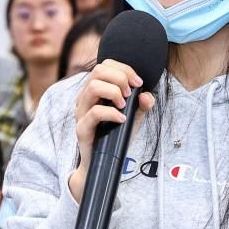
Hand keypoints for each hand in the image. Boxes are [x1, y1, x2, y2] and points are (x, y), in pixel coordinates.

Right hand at [68, 59, 155, 201]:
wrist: (104, 163)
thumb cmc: (116, 136)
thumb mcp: (135, 117)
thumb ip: (143, 105)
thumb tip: (146, 96)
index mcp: (95, 91)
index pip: (105, 65)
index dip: (124, 69)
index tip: (138, 83)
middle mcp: (85, 98)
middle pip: (98, 70)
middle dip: (120, 78)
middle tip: (130, 94)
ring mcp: (81, 112)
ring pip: (93, 87)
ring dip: (114, 92)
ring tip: (124, 106)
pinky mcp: (82, 128)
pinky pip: (94, 113)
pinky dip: (112, 113)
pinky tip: (122, 119)